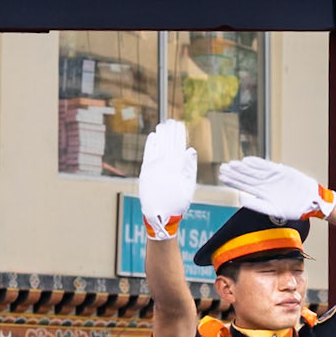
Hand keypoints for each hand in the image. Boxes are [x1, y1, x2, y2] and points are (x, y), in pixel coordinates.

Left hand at [140, 120, 197, 238]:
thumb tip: (190, 150)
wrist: (158, 215)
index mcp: (176, 166)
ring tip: (162, 125)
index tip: (180, 124)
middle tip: (171, 121)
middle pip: (168, 143)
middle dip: (170, 131)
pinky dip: (150, 144)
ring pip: (157, 146)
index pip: (178, 145)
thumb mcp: (188, 186)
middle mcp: (164, 164)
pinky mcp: (145, 171)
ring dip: (160, 134)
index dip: (179, 133)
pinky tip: (152, 136)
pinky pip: (148, 153)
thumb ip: (189, 167)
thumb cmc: (177, 203)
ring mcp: (153, 166)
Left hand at [218, 157, 333, 221]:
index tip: (222, 176)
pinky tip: (247, 160)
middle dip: (235, 172)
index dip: (233, 181)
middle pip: (247, 177)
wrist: (311, 202)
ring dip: (243, 167)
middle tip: (222, 167)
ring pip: (255, 171)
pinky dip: (257, 162)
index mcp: (262, 194)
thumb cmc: (294, 209)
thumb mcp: (274, 210)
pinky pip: (267, 166)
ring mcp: (273, 177)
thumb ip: (257, 205)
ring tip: (232, 164)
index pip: (244, 186)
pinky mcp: (281, 171)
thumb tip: (241, 199)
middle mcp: (265, 185)